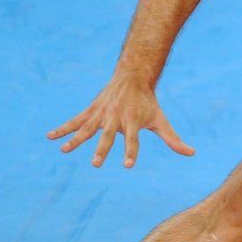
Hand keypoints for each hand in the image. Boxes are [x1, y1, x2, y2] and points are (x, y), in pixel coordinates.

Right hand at [47, 71, 194, 167]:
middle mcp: (116, 118)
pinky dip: (63, 128)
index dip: (131, 152)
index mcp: (133, 122)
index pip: (133, 140)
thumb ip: (173, 139)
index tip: (128, 165)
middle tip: (96, 164)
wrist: (133, 76)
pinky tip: (50, 137)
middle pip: (108, 136)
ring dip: (75, 139)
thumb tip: (192, 153)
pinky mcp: (92, 110)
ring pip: (87, 128)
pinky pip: (75, 120)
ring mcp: (102, 113)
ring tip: (64, 151)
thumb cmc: (148, 103)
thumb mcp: (161, 120)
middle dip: (102, 150)